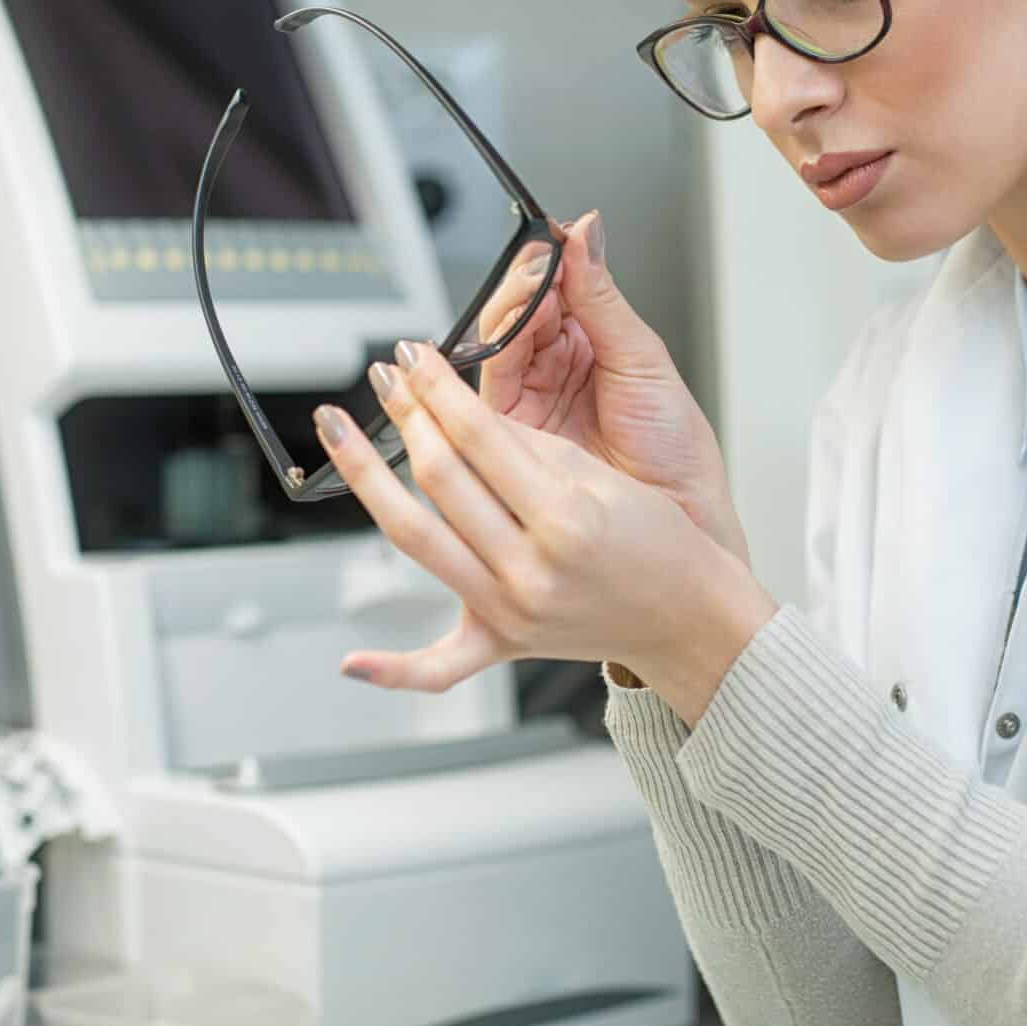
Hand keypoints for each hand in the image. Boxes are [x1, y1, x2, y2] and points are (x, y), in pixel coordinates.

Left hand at [314, 337, 777, 720]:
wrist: (687, 617)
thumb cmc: (657, 543)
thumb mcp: (601, 478)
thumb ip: (526, 447)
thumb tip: (456, 411)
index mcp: (565, 519)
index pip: (478, 434)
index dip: (437, 385)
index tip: (415, 355)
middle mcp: (531, 570)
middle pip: (440, 478)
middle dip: (405, 414)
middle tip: (384, 377)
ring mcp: (510, 612)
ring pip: (416, 540)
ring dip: (368, 480)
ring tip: (339, 433)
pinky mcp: (503, 644)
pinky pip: (439, 669)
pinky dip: (394, 670)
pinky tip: (351, 661)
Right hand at [476, 212, 748, 565]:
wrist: (682, 520)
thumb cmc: (676, 452)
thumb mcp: (644, 360)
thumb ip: (602, 296)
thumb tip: (585, 231)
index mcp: (594, 344)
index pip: (554, 287)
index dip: (548, 261)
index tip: (552, 239)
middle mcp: (556, 368)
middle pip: (518, 310)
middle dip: (525, 284)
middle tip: (540, 269)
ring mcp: (530, 399)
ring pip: (496, 341)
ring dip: (509, 312)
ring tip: (530, 299)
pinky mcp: (508, 433)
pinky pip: (482, 386)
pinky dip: (489, 353)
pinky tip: (508, 333)